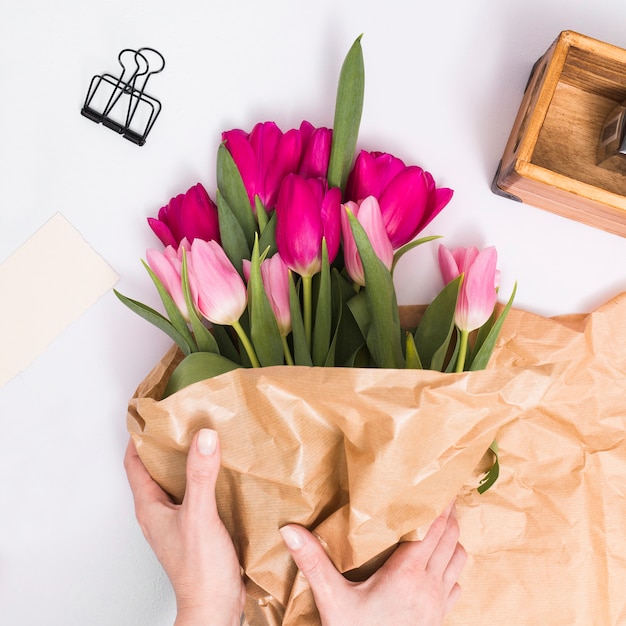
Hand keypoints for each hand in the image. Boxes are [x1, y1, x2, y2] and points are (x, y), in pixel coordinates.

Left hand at [124, 430, 245, 625]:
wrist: (215, 606)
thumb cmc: (200, 570)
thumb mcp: (200, 515)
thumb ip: (201, 475)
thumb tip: (203, 437)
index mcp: (150, 506)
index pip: (134, 461)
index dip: (139, 435)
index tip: (153, 412)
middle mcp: (159, 510)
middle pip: (155, 467)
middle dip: (168, 442)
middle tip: (185, 418)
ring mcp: (178, 519)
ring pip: (177, 479)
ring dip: (188, 459)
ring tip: (206, 437)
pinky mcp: (196, 526)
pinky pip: (196, 492)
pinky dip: (205, 475)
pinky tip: (222, 469)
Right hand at [280, 502, 465, 625]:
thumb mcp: (331, 600)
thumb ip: (313, 563)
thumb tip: (290, 530)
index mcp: (408, 572)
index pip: (435, 528)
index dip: (441, 504)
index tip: (441, 484)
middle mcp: (430, 584)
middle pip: (452, 538)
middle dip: (448, 515)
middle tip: (440, 496)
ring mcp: (439, 603)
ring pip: (460, 559)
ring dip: (453, 540)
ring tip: (439, 526)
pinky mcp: (439, 618)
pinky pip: (457, 583)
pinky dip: (453, 566)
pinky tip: (438, 565)